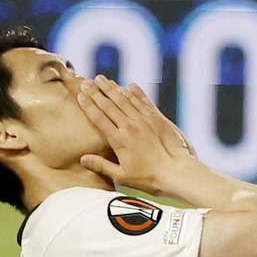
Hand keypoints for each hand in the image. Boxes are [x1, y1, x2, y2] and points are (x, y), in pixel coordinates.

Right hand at [75, 76, 196, 194]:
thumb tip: (82, 159)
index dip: (88, 106)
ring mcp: (144, 120)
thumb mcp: (122, 176)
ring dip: (112, 88)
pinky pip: (144, 101)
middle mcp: (130, 126)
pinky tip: (129, 85)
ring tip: (101, 79)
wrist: (176, 171)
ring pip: (125, 100)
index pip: (99, 118)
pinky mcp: (157, 118)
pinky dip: (136, 92)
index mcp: (119, 140)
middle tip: (86, 82)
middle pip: (109, 105)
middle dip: (96, 92)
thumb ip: (101, 165)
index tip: (80, 95)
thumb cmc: (148, 177)